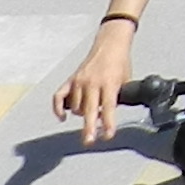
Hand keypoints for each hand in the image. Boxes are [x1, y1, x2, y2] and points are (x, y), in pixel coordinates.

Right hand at [54, 24, 132, 145]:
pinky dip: (58, 109)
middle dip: (89, 127)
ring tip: (91, 114)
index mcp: (109, 82)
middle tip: (89, 141)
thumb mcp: (126, 80)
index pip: (109, 107)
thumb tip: (110, 116)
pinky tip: (62, 117)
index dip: (108, 122)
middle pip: (89, 109)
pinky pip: (58, 97)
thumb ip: (119, 98)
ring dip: (82, 115)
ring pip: (76, 107)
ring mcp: (79, 81)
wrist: (110, 43)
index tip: (108, 135)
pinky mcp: (71, 79)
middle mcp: (92, 82)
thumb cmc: (120, 62)